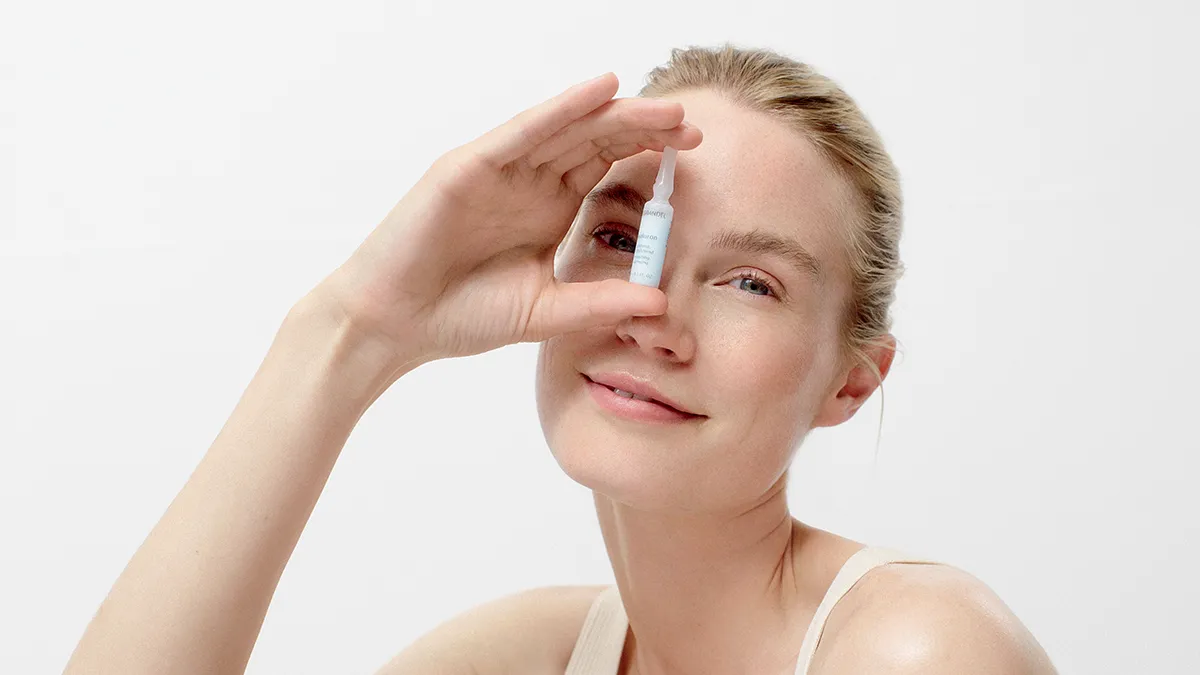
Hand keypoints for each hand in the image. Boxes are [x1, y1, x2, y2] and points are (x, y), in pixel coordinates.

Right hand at [311, 72, 701, 369]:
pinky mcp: (468, 167)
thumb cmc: (461, 316)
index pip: (607, 167)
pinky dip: (560, 110)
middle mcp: (529, 182)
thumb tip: (661, 303)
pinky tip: (598, 91)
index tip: (692, 152)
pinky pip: (521, 133)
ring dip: (614, 114)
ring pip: (566, 130)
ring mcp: (500, 171)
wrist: (395, 324)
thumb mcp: (544, 312)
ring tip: (663, 107)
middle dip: (643, 128)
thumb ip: (598, 303)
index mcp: (550, 210)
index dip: (648, 154)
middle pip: (595, 140)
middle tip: (690, 123)